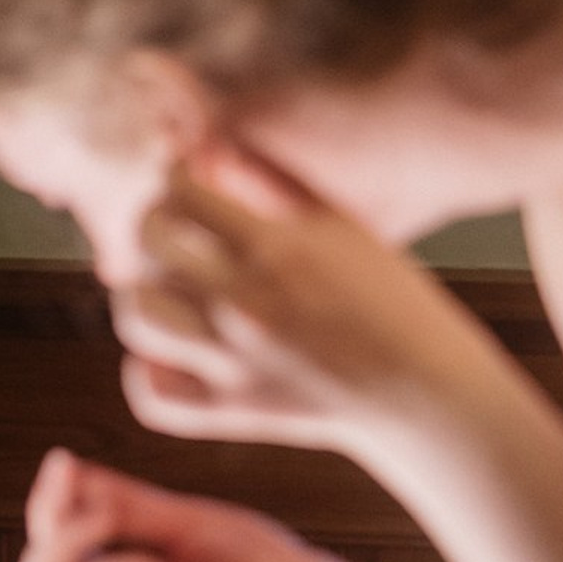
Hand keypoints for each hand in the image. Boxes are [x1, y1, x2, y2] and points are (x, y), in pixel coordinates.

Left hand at [113, 141, 502, 456]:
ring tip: (169, 291)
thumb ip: (272, 182)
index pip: (180, 191)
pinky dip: (149, 372)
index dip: (174, 179)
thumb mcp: (342, 225)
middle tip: (173, 233)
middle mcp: (249, 302)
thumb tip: (210, 149)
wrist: (426, 390)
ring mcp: (236, 362)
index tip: (189, 186)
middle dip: (152, 227)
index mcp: (279, 246)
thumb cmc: (388, 298)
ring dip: (144, 295)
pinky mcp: (234, 412)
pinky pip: (151, 393)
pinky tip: (175, 352)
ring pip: (136, 316)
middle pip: (146, 244)